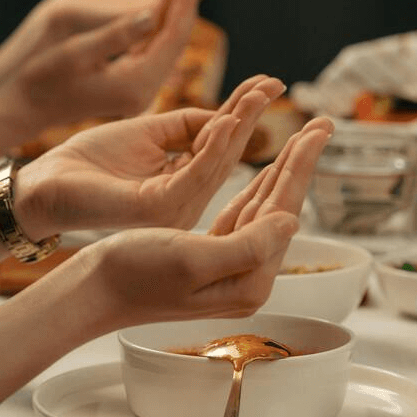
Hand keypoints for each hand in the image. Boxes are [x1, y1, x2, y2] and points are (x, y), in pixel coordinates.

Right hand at [0, 0, 242, 129]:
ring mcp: (148, 82)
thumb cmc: (42, 80)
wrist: (25, 109)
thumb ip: (114, 37)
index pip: (174, 33)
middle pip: (183, 30)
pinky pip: (164, 36)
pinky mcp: (140, 75)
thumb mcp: (76, 55)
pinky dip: (172, 7)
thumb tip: (151, 13)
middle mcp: (151, 85)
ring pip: (177, 32)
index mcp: (139, 83)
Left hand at [14, 75, 283, 238]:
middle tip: (275, 83)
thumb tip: (227, 114)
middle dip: (253, 116)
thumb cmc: (89, 160)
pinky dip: (212, 146)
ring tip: (256, 94)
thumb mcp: (148, 132)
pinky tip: (224, 121)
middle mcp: (187, 200)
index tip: (270, 82)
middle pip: (229, 153)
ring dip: (239, 125)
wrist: (44, 182)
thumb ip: (188, 125)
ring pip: (217, 162)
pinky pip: (194, 173)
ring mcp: (174, 209)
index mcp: (186, 184)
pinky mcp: (157, 208)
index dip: (246, 112)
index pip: (224, 144)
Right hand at [76, 116, 333, 325]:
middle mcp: (246, 279)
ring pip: (265, 208)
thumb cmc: (132, 274)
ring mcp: (230, 270)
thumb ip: (246, 245)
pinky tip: (270, 171)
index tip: (318, 130)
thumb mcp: (191, 258)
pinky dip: (258, 187)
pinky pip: (244, 216)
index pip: (283, 210)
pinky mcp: (211, 258)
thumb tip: (293, 222)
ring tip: (306, 139)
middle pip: (281, 207)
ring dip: (284, 170)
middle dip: (301, 162)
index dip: (301, 166)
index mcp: (248, 281)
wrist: (91, 292)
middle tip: (325, 124)